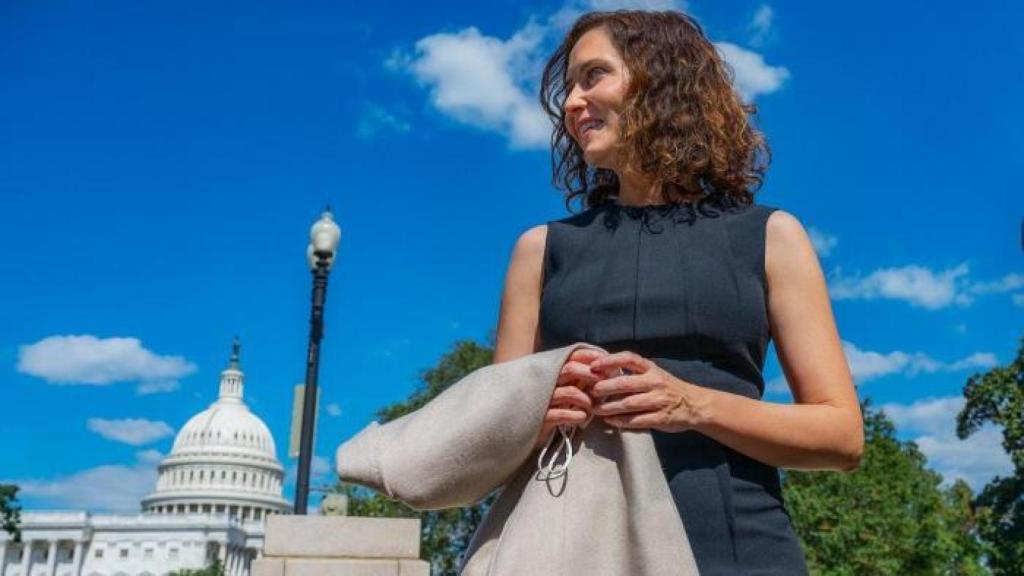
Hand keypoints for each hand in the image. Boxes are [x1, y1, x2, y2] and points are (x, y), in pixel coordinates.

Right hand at [533, 347, 605, 449]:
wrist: (522, 430)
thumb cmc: (549, 407)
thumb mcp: (562, 388)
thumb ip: (578, 378)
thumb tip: (604, 370)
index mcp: (553, 371)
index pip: (571, 356)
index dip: (589, 356)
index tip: (604, 360)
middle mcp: (547, 382)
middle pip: (570, 369)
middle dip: (590, 375)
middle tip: (603, 384)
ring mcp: (543, 400)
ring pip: (568, 392)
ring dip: (585, 399)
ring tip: (592, 407)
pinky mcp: (540, 418)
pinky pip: (560, 414)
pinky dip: (575, 415)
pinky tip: (582, 418)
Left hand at [588, 351, 705, 432]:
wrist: (695, 405)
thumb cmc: (667, 388)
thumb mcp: (654, 374)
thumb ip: (633, 372)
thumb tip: (602, 372)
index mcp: (651, 369)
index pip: (628, 358)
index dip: (610, 361)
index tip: (593, 366)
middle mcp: (655, 382)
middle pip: (625, 383)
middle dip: (605, 388)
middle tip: (591, 392)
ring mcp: (659, 400)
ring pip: (629, 404)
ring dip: (609, 407)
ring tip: (595, 409)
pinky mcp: (661, 418)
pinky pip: (637, 420)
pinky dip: (621, 421)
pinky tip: (610, 421)